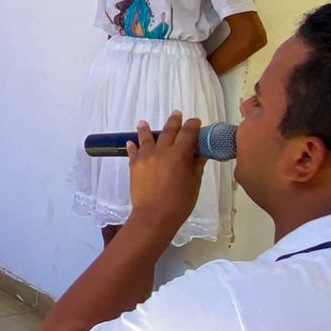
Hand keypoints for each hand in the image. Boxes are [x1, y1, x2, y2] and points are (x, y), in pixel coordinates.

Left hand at [126, 111, 205, 231]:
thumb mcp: (194, 184)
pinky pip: (133, 152)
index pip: (188, 133)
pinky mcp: (134, 166)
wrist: (154, 216)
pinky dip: (132, 146)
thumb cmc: (179, 203)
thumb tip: (200, 153)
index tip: (195, 122)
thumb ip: (196, 166)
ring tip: (143, 122)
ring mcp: (146, 157)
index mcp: (179, 155)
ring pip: (146, 138)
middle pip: (168, 132)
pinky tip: (130, 142)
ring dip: (145, 129)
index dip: (193, 125)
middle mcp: (162, 151)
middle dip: (174, 122)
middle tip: (177, 114)